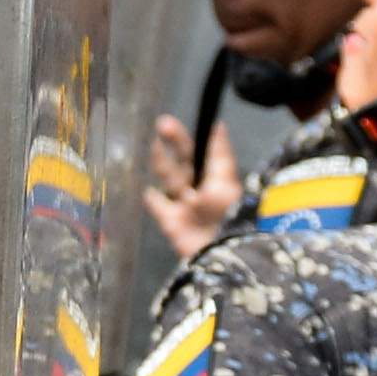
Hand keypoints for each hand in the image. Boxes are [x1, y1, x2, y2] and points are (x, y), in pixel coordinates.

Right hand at [140, 114, 238, 259]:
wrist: (218, 255)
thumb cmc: (228, 217)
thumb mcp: (227, 185)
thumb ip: (219, 156)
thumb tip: (217, 125)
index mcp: (219, 179)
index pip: (210, 153)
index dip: (205, 137)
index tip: (200, 120)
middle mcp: (202, 188)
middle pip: (186, 160)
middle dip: (176, 141)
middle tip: (164, 123)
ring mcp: (185, 206)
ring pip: (170, 178)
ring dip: (162, 161)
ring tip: (156, 145)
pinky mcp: (171, 222)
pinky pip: (159, 207)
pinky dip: (153, 198)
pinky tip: (148, 189)